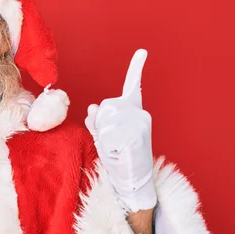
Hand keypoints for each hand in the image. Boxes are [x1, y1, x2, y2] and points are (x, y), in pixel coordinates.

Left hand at [84, 49, 155, 211]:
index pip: (132, 87)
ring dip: (103, 137)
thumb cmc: (119, 158)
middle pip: (103, 107)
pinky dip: (106, 147)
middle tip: (113, 143)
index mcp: (135, 112)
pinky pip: (106, 137)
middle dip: (100, 125)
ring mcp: (139, 124)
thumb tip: (92, 107)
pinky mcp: (134, 136)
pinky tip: (118, 154)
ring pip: (103, 122)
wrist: (134, 182)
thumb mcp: (105, 136)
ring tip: (116, 149)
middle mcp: (140, 114)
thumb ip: (99, 119)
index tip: (142, 51)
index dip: (136, 68)